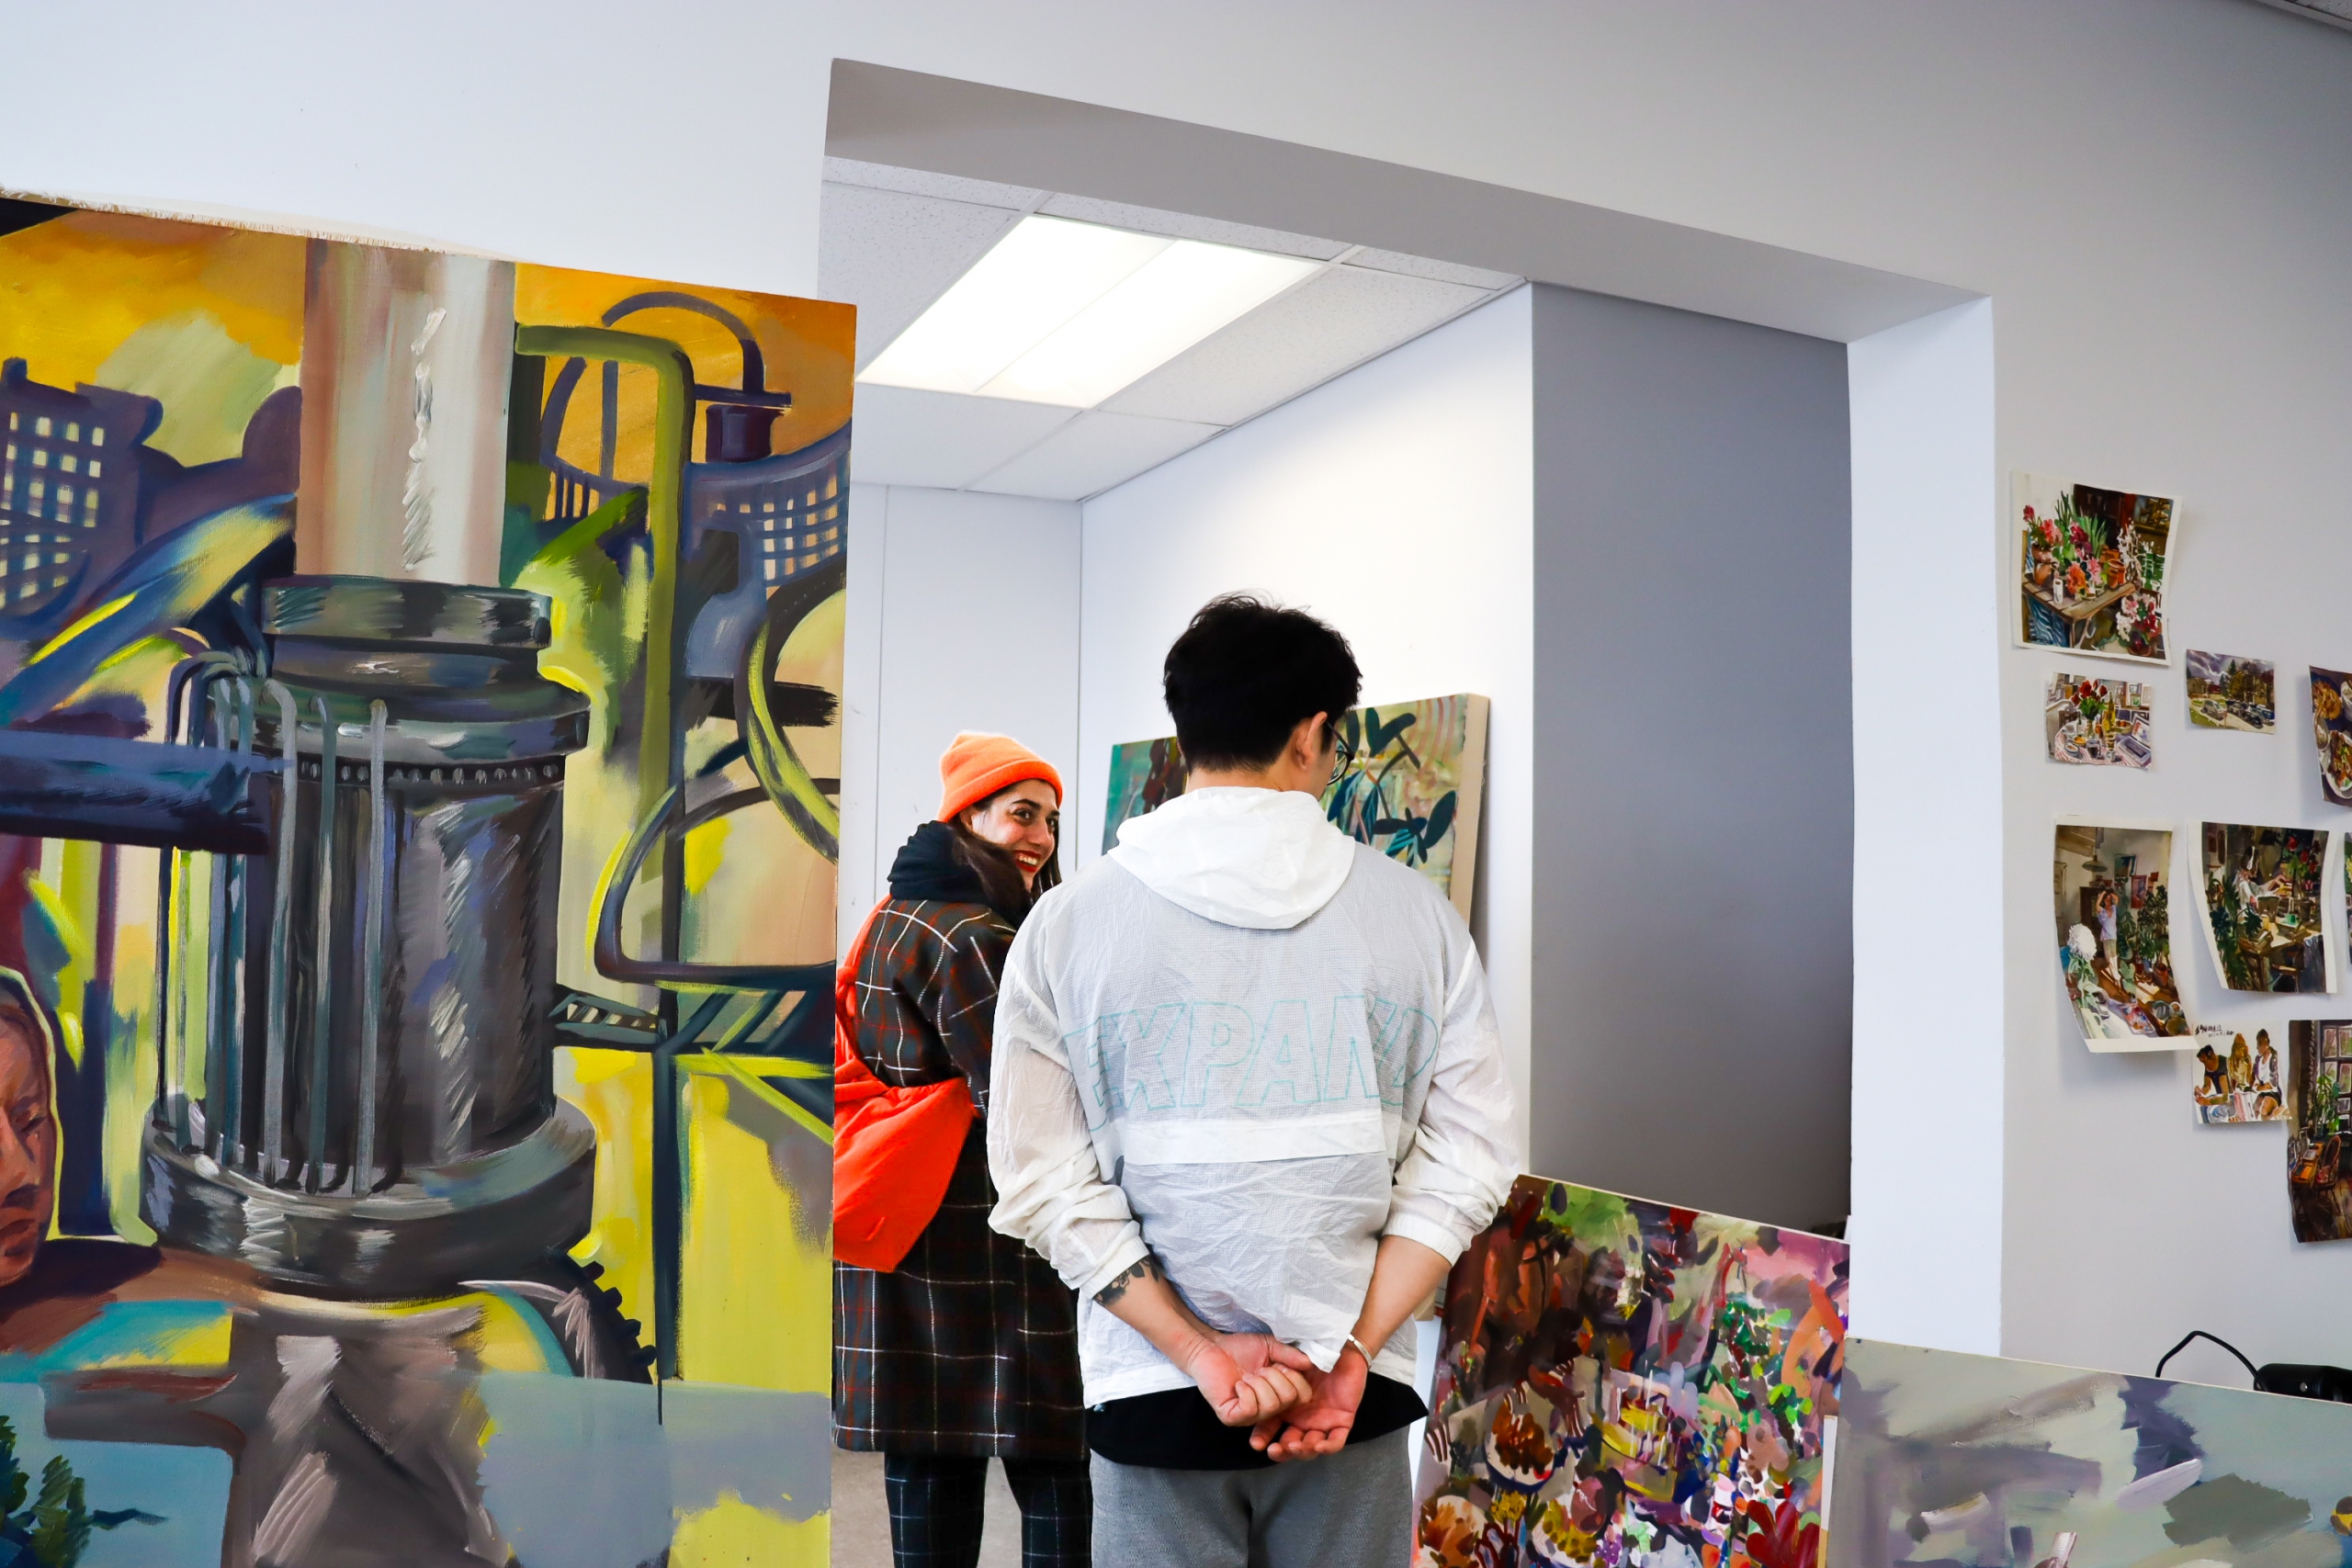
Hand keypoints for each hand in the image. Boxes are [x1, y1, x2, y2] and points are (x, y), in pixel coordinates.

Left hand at [1181, 1330, 1316, 1426]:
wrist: (1212, 1347)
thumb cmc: (1241, 1349)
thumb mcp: (1271, 1347)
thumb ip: (1290, 1355)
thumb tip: (1309, 1363)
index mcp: (1282, 1396)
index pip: (1304, 1397)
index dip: (1294, 1377)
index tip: (1278, 1365)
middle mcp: (1269, 1411)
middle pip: (1289, 1400)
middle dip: (1273, 1376)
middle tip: (1258, 1371)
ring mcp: (1251, 1417)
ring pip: (1271, 1405)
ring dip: (1258, 1382)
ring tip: (1246, 1377)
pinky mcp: (1232, 1418)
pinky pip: (1250, 1409)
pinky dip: (1245, 1390)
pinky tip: (1238, 1385)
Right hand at [1252, 1341, 1367, 1460]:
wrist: (1340, 1349)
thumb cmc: (1313, 1356)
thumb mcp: (1288, 1364)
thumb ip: (1273, 1375)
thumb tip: (1254, 1379)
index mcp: (1287, 1409)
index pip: (1271, 1429)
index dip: (1262, 1438)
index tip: (1256, 1443)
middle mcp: (1302, 1420)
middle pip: (1289, 1445)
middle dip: (1280, 1452)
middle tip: (1273, 1450)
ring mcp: (1322, 1423)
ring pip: (1310, 1448)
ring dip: (1301, 1451)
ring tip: (1292, 1446)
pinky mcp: (1342, 1422)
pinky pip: (1336, 1441)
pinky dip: (1327, 1447)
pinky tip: (1317, 1445)